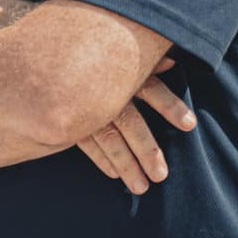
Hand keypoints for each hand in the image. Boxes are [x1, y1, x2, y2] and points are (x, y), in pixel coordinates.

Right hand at [73, 58, 196, 194]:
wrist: (47, 60)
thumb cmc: (93, 54)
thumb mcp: (119, 50)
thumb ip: (146, 60)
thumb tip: (171, 62)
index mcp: (122, 70)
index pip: (151, 89)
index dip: (169, 105)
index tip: (190, 125)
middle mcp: (104, 89)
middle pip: (129, 121)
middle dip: (146, 150)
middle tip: (161, 176)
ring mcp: (84, 104)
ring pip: (107, 138)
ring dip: (125, 163)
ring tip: (141, 187)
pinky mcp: (66, 116)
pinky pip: (85, 142)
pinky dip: (100, 158)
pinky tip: (114, 174)